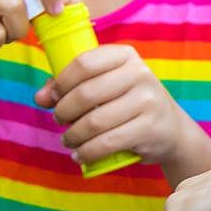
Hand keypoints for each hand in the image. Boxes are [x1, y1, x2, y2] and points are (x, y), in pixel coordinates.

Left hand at [36, 45, 202, 166]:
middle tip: (60, 121)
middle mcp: (140, 74)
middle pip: (86, 93)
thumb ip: (70, 85)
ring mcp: (149, 101)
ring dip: (73, 135)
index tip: (53, 97)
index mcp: (126, 56)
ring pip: (94, 122)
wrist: (170, 129)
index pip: (84, 63)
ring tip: (69, 140)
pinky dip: (87, 152)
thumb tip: (40, 97)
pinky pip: (107, 143)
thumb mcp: (106, 85)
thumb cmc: (129, 103)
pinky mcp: (150, 128)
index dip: (61, 82)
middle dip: (63, 112)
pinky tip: (81, 154)